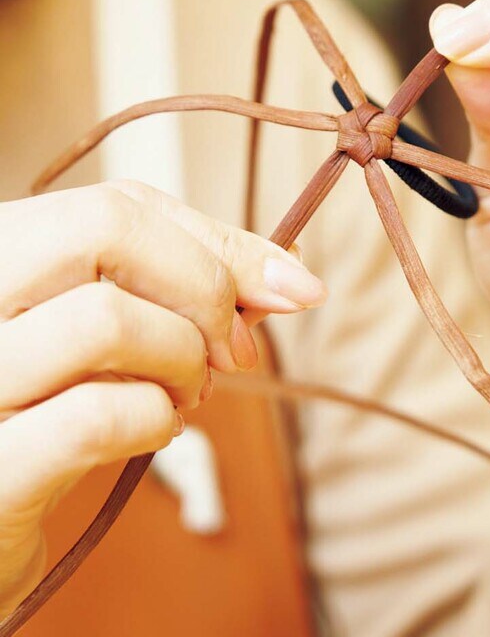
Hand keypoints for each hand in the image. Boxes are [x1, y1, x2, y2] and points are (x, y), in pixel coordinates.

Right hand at [0, 180, 325, 615]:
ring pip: (104, 317)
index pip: (118, 205)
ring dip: (182, 362)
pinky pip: (96, 416)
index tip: (281, 290)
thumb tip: (292, 275)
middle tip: (231, 353)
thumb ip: (187, 292)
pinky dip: (155, 420)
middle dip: (202, 287)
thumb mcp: (107, 338)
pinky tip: (156, 431)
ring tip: (184, 396)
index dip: (216, 244)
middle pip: (103, 226)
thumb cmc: (51, 416)